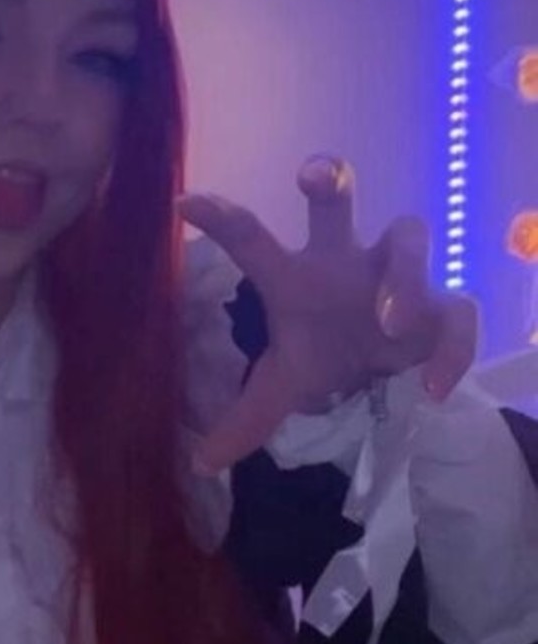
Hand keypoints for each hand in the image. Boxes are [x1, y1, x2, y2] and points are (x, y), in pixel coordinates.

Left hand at [178, 155, 479, 473]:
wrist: (382, 364)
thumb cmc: (326, 349)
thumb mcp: (285, 385)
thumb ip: (249, 418)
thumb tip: (201, 465)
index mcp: (296, 276)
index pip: (253, 241)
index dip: (223, 220)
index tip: (186, 203)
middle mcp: (345, 261)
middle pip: (338, 202)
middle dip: (329, 178)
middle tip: (310, 178)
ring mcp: (396, 275)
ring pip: (409, 237)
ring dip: (403, 274)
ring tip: (389, 323)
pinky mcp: (442, 307)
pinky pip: (458, 311)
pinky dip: (451, 348)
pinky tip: (433, 388)